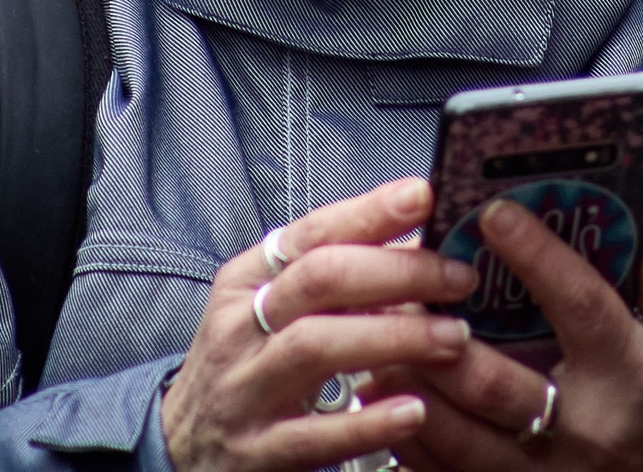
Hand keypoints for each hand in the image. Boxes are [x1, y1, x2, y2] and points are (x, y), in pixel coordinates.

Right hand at [162, 177, 479, 471]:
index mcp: (246, 282)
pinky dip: (369, 420)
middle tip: (458, 277)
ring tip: (452, 338)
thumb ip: (332, 278)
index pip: (311, 233)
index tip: (424, 196)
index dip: (370, 212)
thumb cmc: (246, 368)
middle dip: (397, 271)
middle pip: (320, 280)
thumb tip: (414, 239)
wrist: (183, 450)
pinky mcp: (258, 451)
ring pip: (316, 346)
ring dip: (394, 336)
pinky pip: (316, 434)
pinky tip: (414, 410)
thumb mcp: (270, 312)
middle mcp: (240, 328)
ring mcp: (246, 390)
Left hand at [381, 199, 642, 471]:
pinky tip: (388, 410)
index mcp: (630, 374)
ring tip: (376, 347)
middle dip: (441, 340)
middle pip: (499, 383)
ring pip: (463, 440)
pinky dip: (415, 447)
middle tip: (399, 292)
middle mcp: (585, 429)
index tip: (494, 214)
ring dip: (413, 392)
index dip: (536, 256)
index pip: (578, 305)